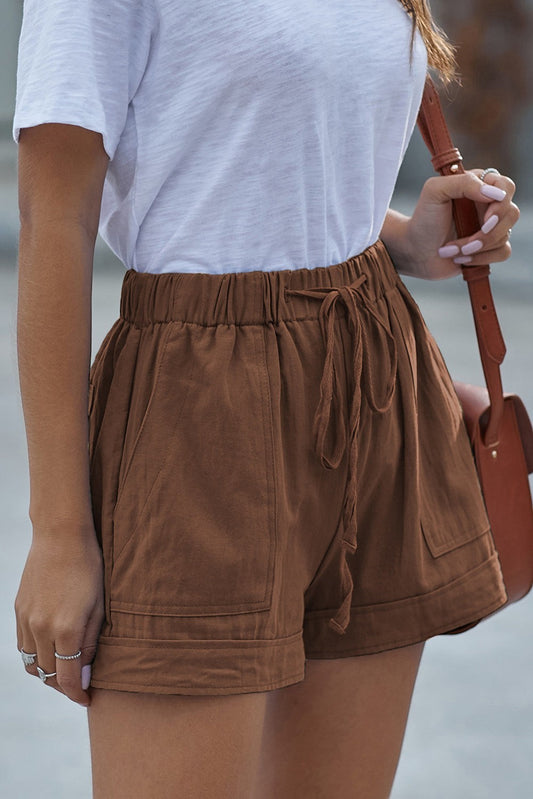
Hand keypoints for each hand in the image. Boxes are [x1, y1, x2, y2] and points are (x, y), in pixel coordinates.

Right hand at [14, 526, 104, 706]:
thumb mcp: (99, 607)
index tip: (87, 700)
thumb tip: (83, 677)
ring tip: (65, 669)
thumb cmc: (89, 568)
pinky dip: (35, 655)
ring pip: (31, 664)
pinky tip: (51, 650)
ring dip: (47, 673)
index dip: (77, 694)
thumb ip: (90, 645)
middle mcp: (41, 628)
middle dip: (64, 686)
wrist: (61, 536)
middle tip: (80, 684)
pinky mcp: (18, 611)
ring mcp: (26, 620)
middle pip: (48, 675)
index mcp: (65, 629)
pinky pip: (22, 646)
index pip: (67, 679)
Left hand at [400, 169, 519, 279]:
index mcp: (479, 186)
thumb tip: (494, 194)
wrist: (414, 251)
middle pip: (511, 213)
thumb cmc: (423, 219)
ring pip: (505, 235)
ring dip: (476, 247)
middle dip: (489, 232)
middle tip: (468, 241)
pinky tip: (460, 259)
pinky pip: (503, 252)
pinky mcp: (489, 247)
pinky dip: (481, 258)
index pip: (506, 187)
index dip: (501, 203)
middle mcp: (488, 205)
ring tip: (451, 250)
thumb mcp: (435, 191)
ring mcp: (490, 226)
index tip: (486, 218)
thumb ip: (463, 182)